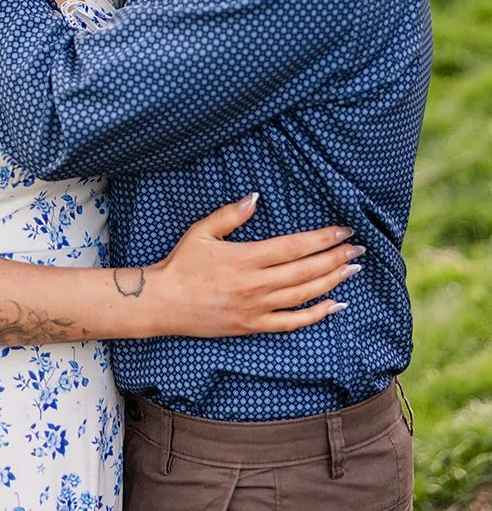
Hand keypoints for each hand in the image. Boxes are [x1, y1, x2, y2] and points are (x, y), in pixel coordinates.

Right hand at [140, 193, 360, 337]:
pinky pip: (293, 322)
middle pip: (306, 270)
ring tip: (353, 268)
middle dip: (335, 257)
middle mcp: (257, 284)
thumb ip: (230, 215)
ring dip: (333, 281)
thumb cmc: (182, 263)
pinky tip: (335, 305)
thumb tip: (255, 197)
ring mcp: (258, 308)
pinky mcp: (254, 326)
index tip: (344, 230)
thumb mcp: (201, 231)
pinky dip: (317, 315)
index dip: (322, 238)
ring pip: (305, 294)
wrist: (164, 302)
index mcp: (246, 258)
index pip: (294, 247)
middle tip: (358, 248)